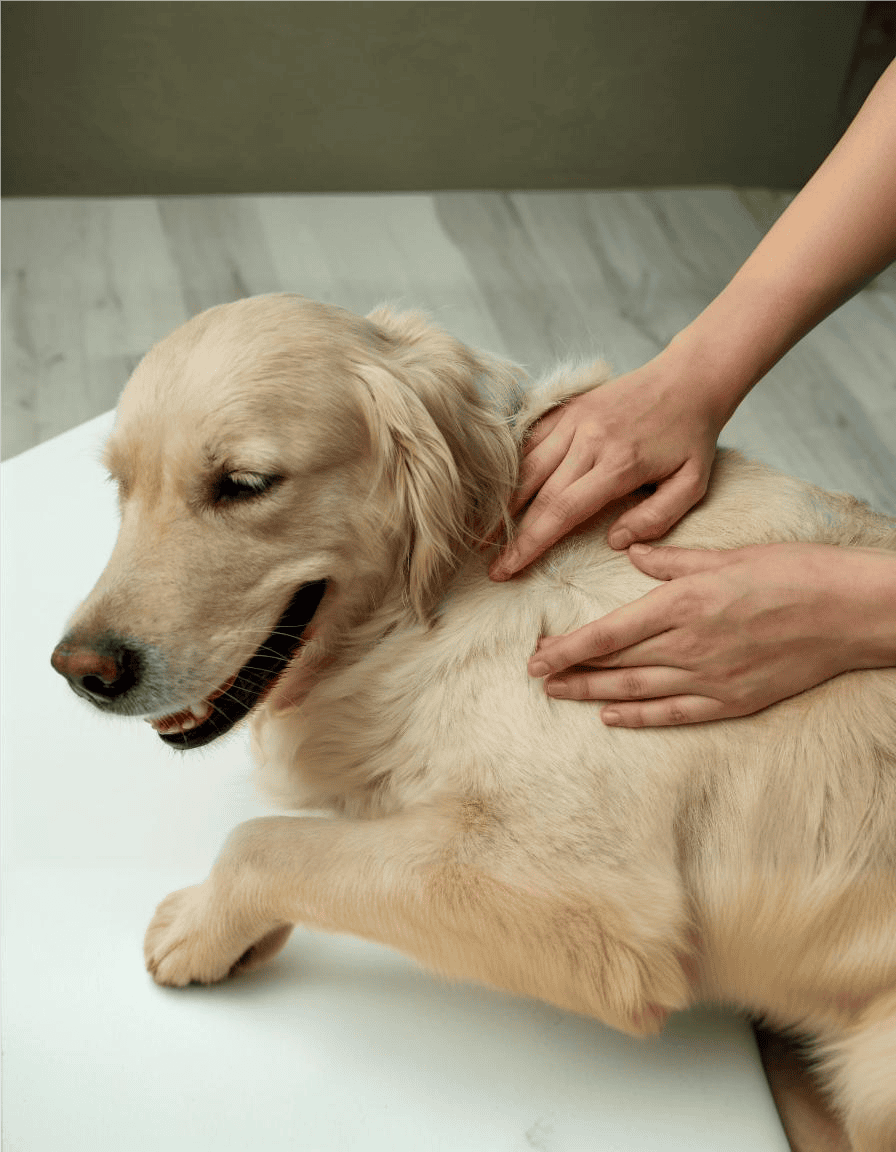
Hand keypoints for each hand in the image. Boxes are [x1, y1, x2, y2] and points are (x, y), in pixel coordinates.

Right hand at [490, 353, 724, 580]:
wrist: (689, 378)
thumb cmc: (692, 437)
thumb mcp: (692, 484)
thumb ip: (656, 518)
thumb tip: (615, 542)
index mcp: (619, 464)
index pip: (562, 511)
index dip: (531, 543)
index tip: (508, 568)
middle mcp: (589, 440)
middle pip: (537, 494)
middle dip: (510, 534)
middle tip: (491, 565)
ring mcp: (575, 420)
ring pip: (526, 466)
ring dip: (502, 503)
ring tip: (483, 533)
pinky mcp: (568, 408)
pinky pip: (531, 441)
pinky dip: (512, 468)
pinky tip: (500, 492)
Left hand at [528, 542, 895, 726]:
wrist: (846, 612)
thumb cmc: (789, 573)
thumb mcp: (725, 555)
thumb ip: (671, 560)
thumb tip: (631, 551)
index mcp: (682, 604)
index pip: (608, 633)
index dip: (567, 648)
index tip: (536, 657)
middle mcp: (688, 645)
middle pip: (615, 664)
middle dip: (571, 671)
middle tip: (536, 676)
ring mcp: (709, 678)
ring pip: (636, 691)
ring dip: (592, 694)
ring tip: (559, 694)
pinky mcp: (731, 701)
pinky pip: (674, 714)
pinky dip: (639, 716)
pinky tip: (611, 716)